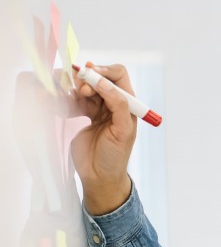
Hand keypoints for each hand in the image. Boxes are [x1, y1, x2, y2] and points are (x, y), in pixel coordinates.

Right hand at [69, 63, 137, 214]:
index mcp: (128, 104)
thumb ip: (118, 105)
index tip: (91, 74)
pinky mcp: (85, 115)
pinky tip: (67, 103)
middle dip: (88, 79)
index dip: (105, 71)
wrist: (98, 175)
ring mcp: (98, 108)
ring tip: (73, 97)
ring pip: (86, 86)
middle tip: (81, 90)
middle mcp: (114, 103)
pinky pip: (76, 98)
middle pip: (100, 78)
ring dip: (78, 87)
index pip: (118, 75)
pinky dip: (70, 97)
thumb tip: (104, 83)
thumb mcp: (123, 131)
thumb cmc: (115, 156)